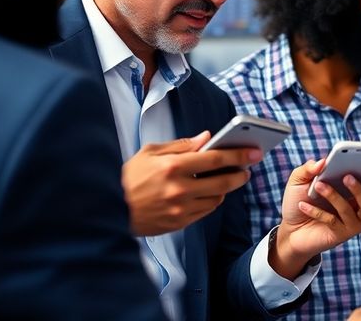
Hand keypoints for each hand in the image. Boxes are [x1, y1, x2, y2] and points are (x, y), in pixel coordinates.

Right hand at [122, 131, 261, 235]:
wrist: (107, 210)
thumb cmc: (127, 177)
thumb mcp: (150, 153)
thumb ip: (181, 145)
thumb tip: (206, 138)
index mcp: (172, 167)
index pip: (215, 159)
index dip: (238, 155)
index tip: (252, 151)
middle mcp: (179, 189)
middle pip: (223, 181)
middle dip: (240, 174)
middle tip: (246, 169)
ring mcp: (180, 209)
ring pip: (217, 198)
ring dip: (225, 188)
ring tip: (225, 179)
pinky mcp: (178, 223)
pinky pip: (205, 211)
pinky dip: (211, 201)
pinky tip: (208, 193)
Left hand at [270, 160, 360, 279]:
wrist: (289, 228)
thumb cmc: (300, 200)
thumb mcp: (300, 180)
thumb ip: (309, 168)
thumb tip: (323, 161)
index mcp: (360, 194)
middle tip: (347, 176)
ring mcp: (352, 224)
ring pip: (349, 210)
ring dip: (334, 196)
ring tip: (319, 185)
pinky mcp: (338, 235)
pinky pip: (331, 221)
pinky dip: (317, 211)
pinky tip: (303, 205)